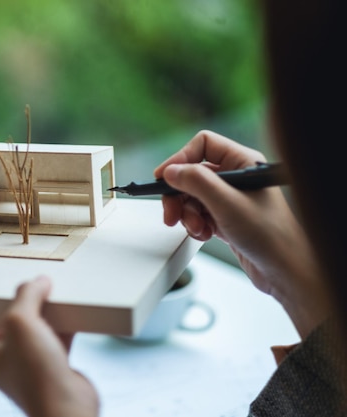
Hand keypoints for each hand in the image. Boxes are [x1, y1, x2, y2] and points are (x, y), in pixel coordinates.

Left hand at [0, 276, 98, 416]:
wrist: (68, 410)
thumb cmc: (35, 376)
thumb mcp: (22, 322)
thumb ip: (27, 295)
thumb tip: (38, 283)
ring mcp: (21, 360)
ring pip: (20, 328)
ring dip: (30, 309)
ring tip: (40, 288)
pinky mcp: (46, 363)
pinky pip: (48, 335)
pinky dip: (57, 322)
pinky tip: (68, 308)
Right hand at [154, 130, 330, 337]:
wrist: (285, 271)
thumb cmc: (269, 236)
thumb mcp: (227, 204)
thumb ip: (197, 182)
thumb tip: (171, 170)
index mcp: (242, 162)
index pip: (203, 145)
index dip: (180, 159)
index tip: (163, 178)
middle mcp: (236, 177)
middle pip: (192, 173)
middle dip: (179, 195)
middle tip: (171, 214)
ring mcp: (230, 198)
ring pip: (192, 196)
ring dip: (187, 214)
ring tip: (197, 229)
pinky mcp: (226, 217)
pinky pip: (198, 214)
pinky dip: (196, 225)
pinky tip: (205, 235)